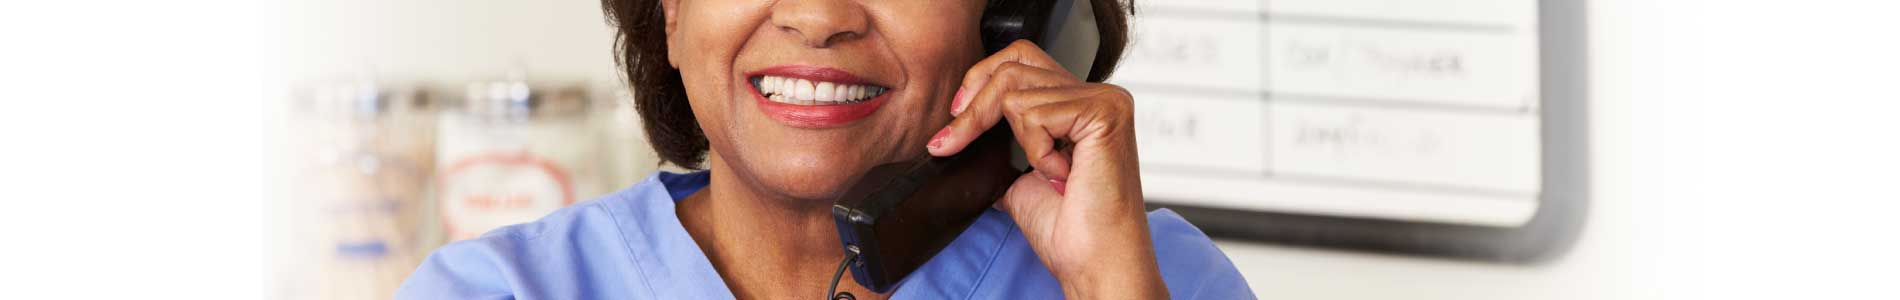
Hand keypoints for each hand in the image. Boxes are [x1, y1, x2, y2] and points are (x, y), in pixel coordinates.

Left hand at [926, 40, 1164, 298]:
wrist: (1093, 261)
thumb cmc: (1070, 230)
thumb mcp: (1019, 180)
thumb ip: (1001, 148)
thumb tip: (957, 135)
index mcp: (1081, 103)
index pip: (1021, 59)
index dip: (980, 82)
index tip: (954, 121)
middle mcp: (1099, 94)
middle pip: (1013, 65)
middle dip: (975, 108)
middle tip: (952, 141)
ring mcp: (1105, 100)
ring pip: (1016, 91)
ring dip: (1018, 142)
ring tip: (1049, 175)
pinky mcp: (1103, 112)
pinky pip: (1035, 114)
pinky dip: (1036, 150)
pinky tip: (1062, 175)